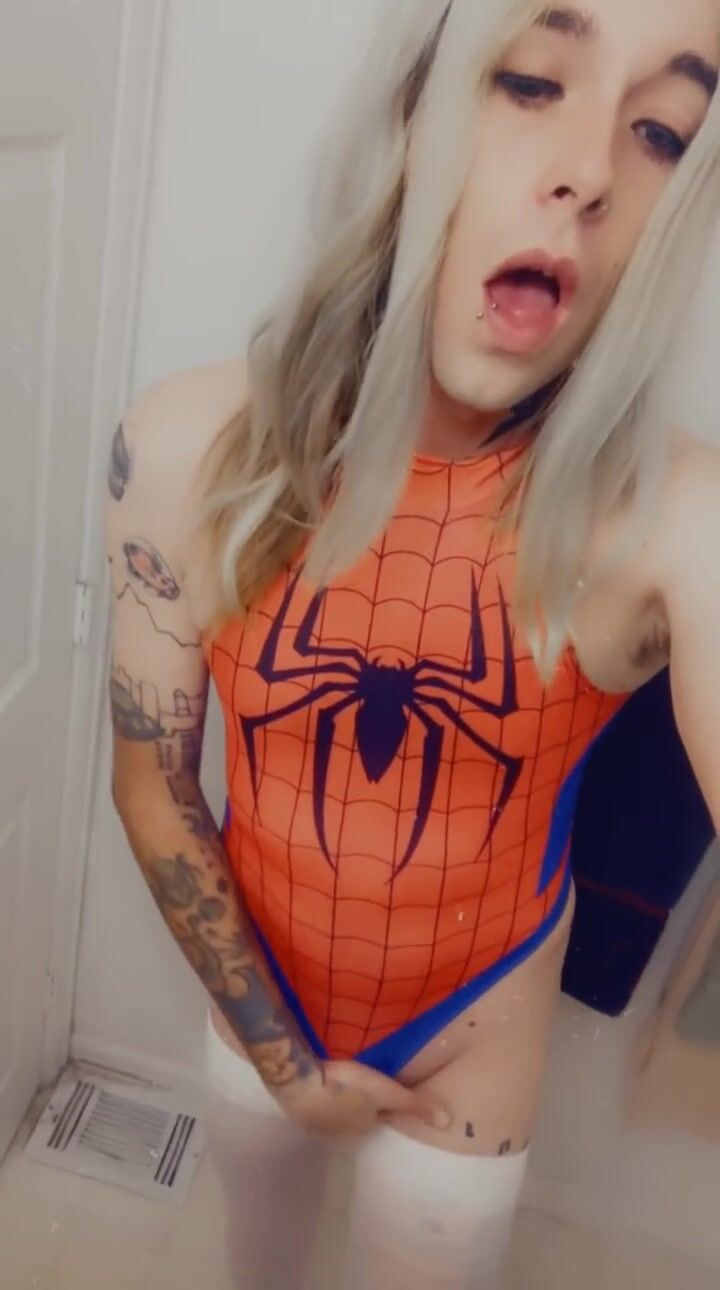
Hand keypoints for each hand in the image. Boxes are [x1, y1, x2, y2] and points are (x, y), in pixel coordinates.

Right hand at [271, 1059, 453, 1137]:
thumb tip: (450, 1123)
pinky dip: (317, 1093)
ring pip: (333, 1110)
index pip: (376, 1117)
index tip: (381, 1090)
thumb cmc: (348, 1088)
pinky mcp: (296, 1107)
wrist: (302, 1083)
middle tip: (361, 1081)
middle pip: (353, 1115)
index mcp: (362, 1126)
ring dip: (336, 1098)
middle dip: (357, 1102)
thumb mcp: (387, 1092)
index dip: (380, 1105)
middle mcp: (339, 1130)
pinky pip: (313, 1101)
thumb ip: (415, 1105)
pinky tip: (318, 1080)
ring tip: (340, 1080)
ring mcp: (314, 1121)